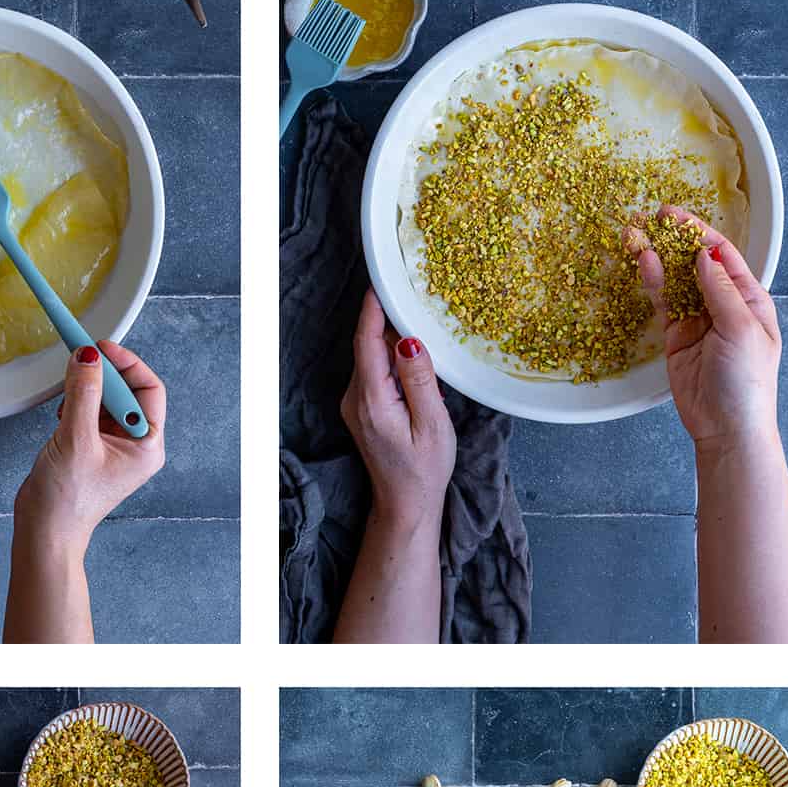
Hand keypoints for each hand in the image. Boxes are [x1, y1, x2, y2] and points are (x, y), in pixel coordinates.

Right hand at [15, 341, 165, 552]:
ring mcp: (114, 447)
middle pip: (127, 391)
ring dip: (87, 390)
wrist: (45, 531)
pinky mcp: (93, 447)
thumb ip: (83, 393)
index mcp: (146, 446)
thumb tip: (88, 357)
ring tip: (68, 399)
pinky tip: (63, 414)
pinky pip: (91, 412)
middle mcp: (136, 445)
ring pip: (107, 400)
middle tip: (79, 361)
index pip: (149, 389)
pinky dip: (77, 404)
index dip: (127, 364)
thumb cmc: (67, 501)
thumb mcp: (76, 439)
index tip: (101, 349)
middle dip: (103, 376)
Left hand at [341, 289, 455, 532]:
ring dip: (391, 339)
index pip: (366, 342)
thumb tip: (408, 340)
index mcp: (372, 400)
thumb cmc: (424, 471)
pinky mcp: (363, 408)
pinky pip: (375, 372)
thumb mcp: (432, 425)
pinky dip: (391, 358)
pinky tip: (413, 356)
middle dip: (387, 318)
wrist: (405, 505)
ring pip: (371, 357)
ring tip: (418, 318)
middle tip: (412, 293)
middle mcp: (356, 399)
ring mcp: (356, 404)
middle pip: (368, 345)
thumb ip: (420, 380)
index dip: (373, 308)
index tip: (383, 280)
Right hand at [629, 206, 781, 454]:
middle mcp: (723, 304)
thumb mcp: (741, 329)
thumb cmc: (746, 381)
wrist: (726, 427)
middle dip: (675, 240)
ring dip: (658, 258)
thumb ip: (721, 291)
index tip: (676, 216)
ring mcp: (697, 320)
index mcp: (749, 299)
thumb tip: (703, 256)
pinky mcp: (676, 337)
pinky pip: (663, 304)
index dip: (699, 233)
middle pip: (696, 263)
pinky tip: (643, 263)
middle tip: (652, 218)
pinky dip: (653, 283)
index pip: (723, 256)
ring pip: (676, 281)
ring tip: (636, 236)